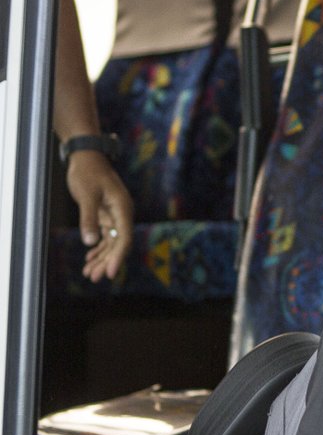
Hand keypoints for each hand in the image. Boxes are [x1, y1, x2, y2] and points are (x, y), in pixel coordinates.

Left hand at [66, 150, 133, 281]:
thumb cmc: (88, 172)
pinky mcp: (105, 214)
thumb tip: (90, 242)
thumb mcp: (86, 195)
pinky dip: (97, 248)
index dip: (117, 257)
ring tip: (88, 273)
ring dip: (101, 257)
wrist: (87, 157)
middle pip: (117, 243)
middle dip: (106, 261)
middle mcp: (121, 214)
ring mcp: (114, 215)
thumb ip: (89, 218)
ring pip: (111, 242)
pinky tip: (89, 258)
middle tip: (93, 277)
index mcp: (122, 208)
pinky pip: (104, 235)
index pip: (123, 238)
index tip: (110, 273)